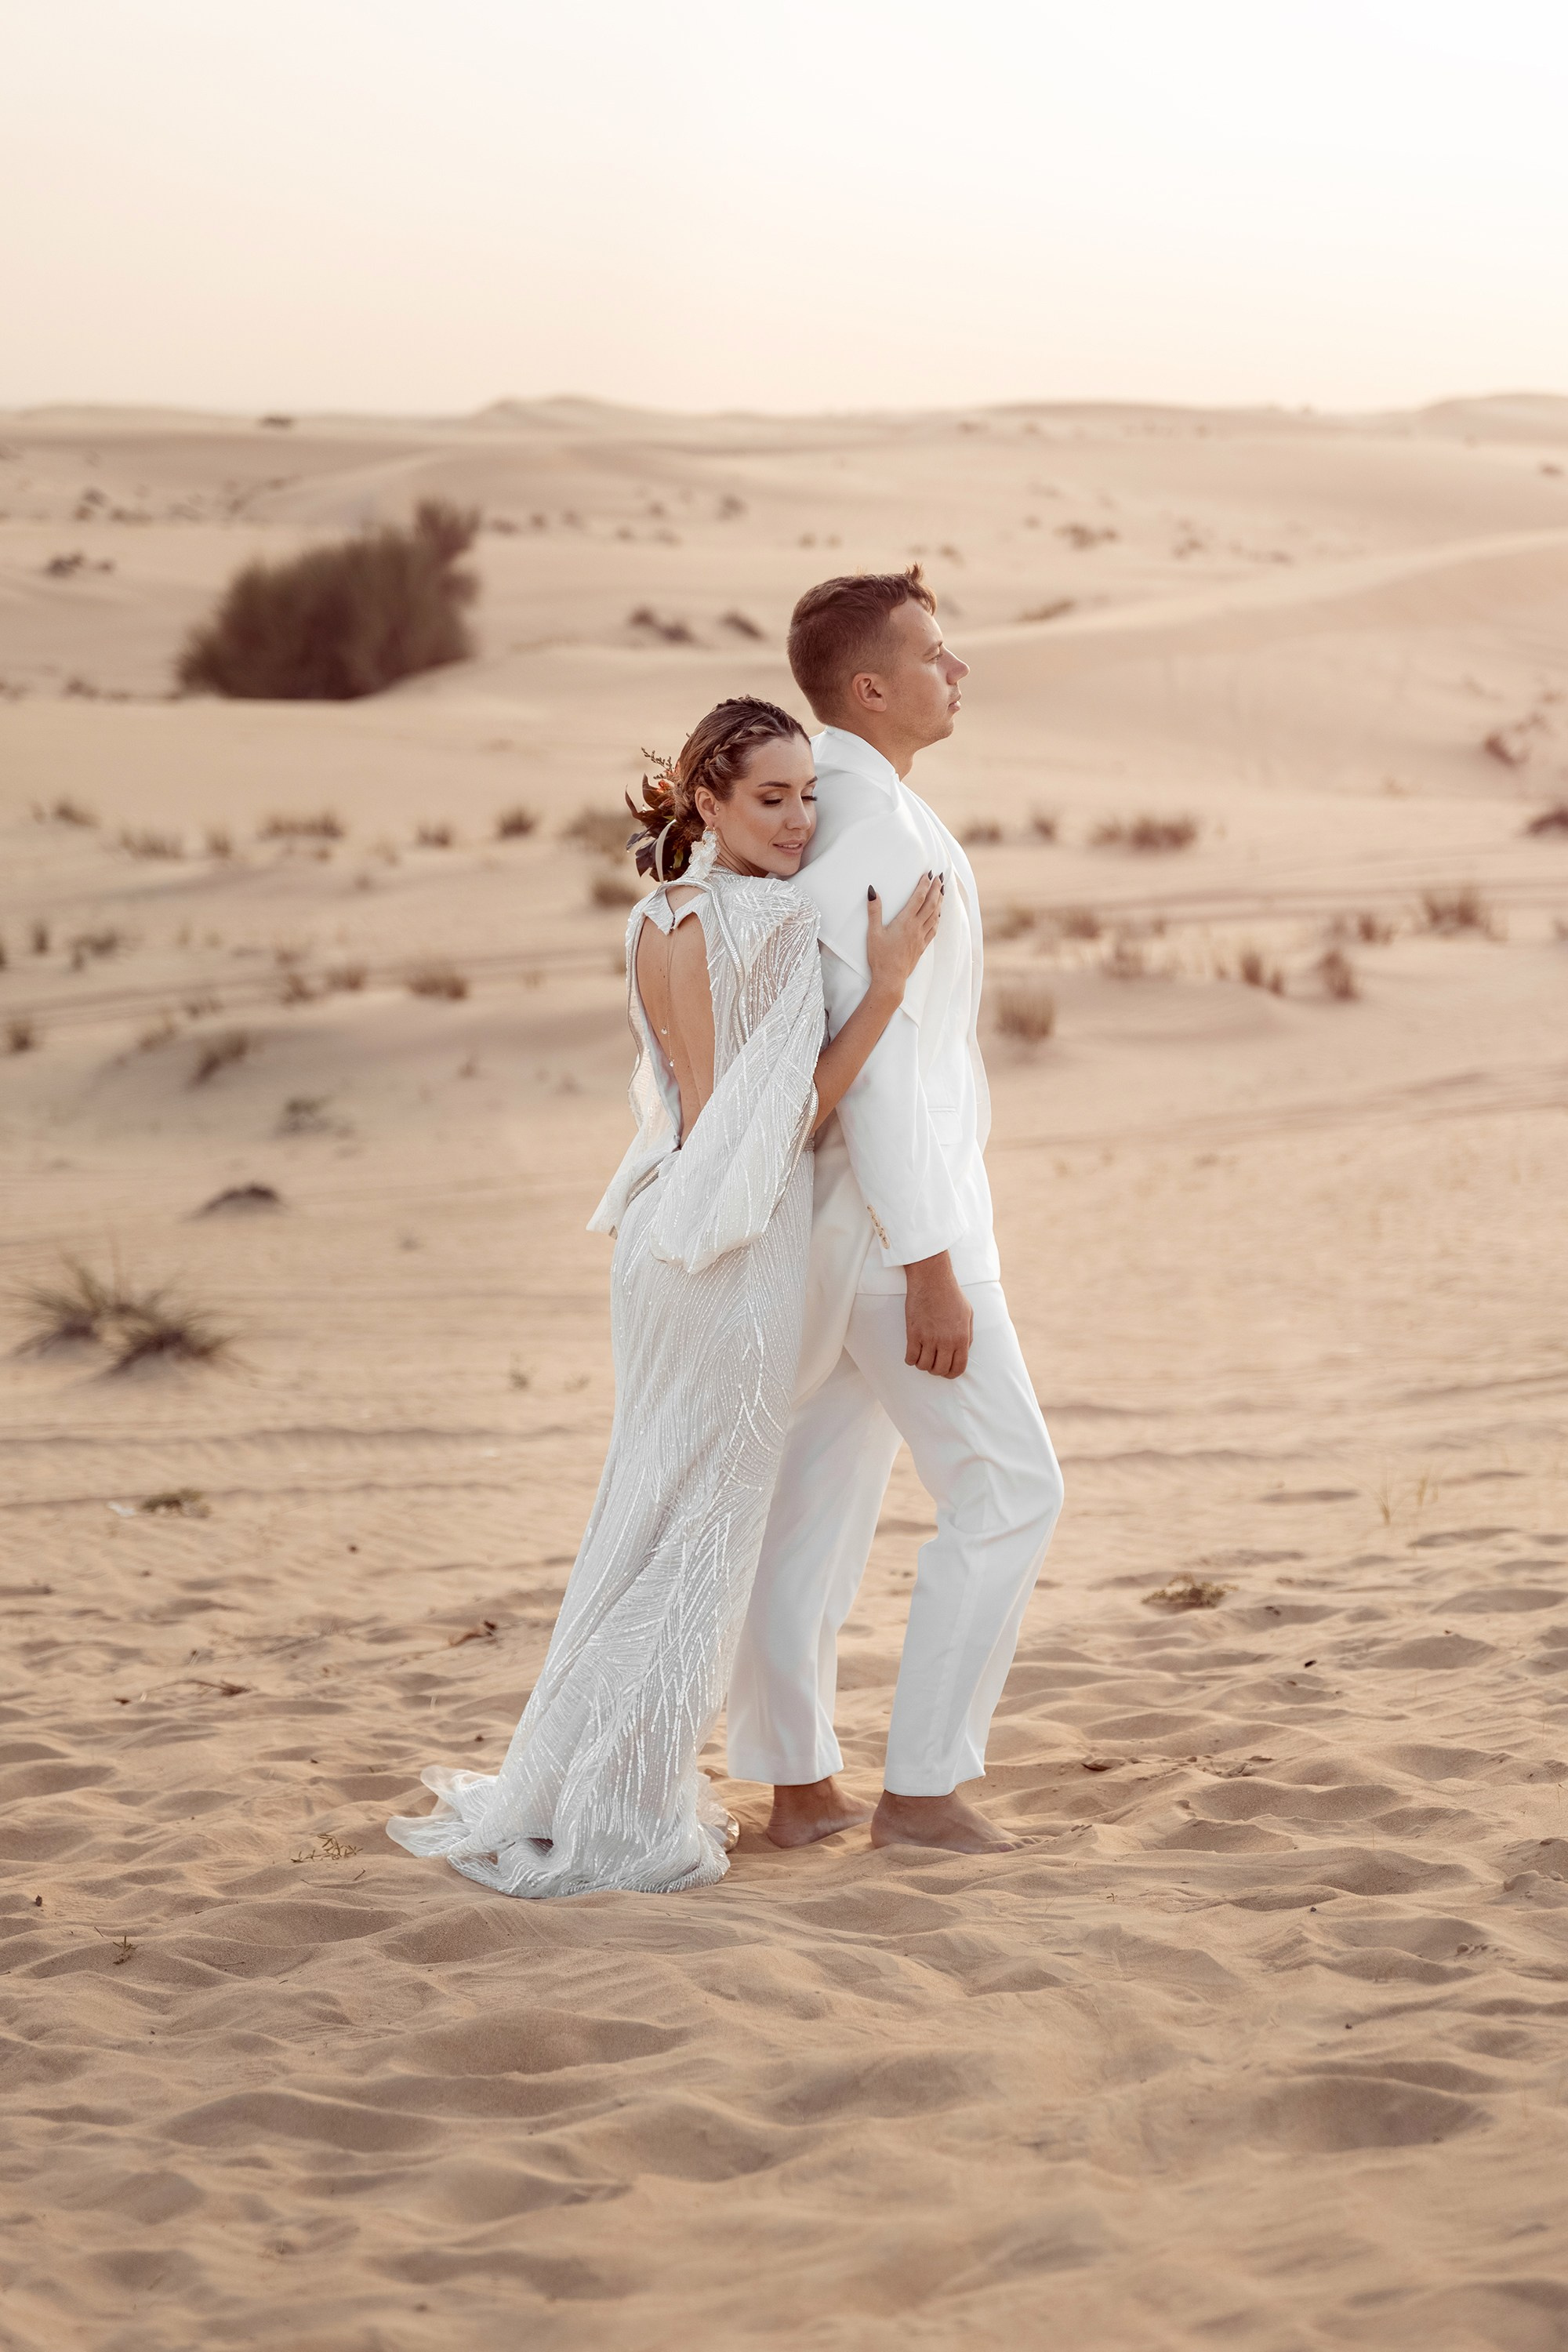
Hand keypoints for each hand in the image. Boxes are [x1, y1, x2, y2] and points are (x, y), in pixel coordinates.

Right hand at [865, 872, 941, 1001]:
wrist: (891, 978)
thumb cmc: (880, 957)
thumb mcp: (873, 932)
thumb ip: (874, 911)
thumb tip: (873, 892)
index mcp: (905, 922)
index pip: (918, 898)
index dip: (924, 884)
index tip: (929, 874)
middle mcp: (916, 927)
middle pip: (930, 904)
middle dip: (936, 889)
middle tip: (940, 877)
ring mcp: (921, 937)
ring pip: (935, 915)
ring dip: (939, 901)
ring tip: (942, 891)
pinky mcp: (922, 946)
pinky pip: (934, 928)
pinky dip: (938, 918)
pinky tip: (939, 914)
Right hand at [903, 1252, 971, 1378]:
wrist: (932, 1280)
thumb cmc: (951, 1294)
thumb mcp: (968, 1314)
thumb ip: (967, 1335)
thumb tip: (963, 1350)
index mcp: (961, 1338)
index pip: (958, 1368)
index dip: (951, 1374)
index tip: (946, 1372)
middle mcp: (946, 1341)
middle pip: (940, 1370)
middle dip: (936, 1370)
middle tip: (932, 1363)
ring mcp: (929, 1338)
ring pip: (924, 1366)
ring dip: (922, 1364)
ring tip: (922, 1356)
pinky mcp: (914, 1333)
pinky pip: (911, 1357)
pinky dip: (910, 1359)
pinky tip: (912, 1353)